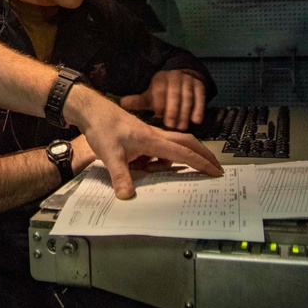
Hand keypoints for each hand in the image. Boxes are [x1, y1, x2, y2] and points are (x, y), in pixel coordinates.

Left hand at [67, 87, 222, 198]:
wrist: (92, 111)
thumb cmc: (103, 129)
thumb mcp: (110, 155)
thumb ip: (120, 176)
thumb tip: (126, 196)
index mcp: (153, 140)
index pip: (183, 152)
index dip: (200, 163)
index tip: (215, 171)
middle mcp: (155, 135)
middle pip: (187, 142)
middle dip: (203, 154)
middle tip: (215, 166)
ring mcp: (149, 134)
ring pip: (175, 144)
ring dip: (185, 155)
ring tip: (188, 169)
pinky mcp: (142, 136)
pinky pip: (161, 147)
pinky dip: (167, 156)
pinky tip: (156, 166)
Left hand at [118, 69, 206, 129]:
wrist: (182, 79)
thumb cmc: (162, 93)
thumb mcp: (150, 96)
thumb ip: (138, 101)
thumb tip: (121, 103)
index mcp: (160, 79)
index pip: (159, 90)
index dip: (159, 104)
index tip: (158, 117)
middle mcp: (174, 77)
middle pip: (174, 94)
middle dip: (173, 110)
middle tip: (171, 126)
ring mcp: (188, 81)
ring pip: (187, 97)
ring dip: (185, 113)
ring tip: (182, 127)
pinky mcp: (200, 86)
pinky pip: (200, 97)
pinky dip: (199, 109)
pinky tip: (196, 121)